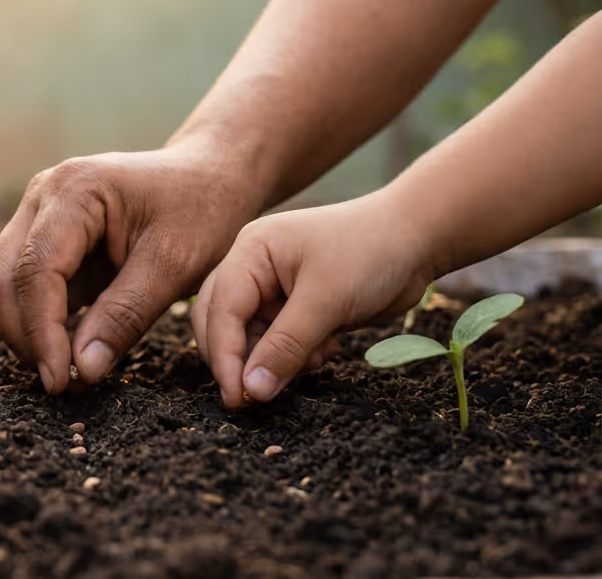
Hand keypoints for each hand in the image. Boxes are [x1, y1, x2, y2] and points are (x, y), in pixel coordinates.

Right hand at [0, 140, 261, 393]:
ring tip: (64, 372)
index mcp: (76, 190)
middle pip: (3, 276)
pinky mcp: (46, 234)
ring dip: (26, 331)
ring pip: (4, 282)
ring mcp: (39, 212)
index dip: (41, 331)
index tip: (60, 379)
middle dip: (24, 335)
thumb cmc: (202, 211)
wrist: (211, 177)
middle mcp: (44, 194)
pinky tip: (67, 350)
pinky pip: (25, 284)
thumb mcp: (175, 266)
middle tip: (59, 383)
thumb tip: (80, 370)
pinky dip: (38, 320)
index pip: (36, 269)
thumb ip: (125, 316)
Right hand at [192, 191, 432, 407]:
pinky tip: (326, 351)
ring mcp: (273, 284)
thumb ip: (286, 346)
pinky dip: (295, 354)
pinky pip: (278, 338)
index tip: (237, 398)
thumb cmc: (370, 252)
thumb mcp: (327, 300)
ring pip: (252, 335)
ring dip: (275, 358)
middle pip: (222, 321)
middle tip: (258, 396)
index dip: (224, 356)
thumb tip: (252, 390)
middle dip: (241, 359)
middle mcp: (252, 265)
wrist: (417, 238)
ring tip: (315, 360)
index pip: (219, 310)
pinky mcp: (295, 302)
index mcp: (250, 251)